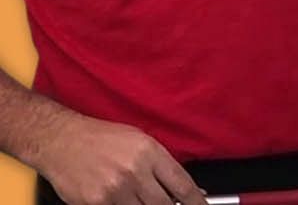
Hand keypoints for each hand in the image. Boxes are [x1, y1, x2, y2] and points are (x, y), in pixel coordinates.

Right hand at [35, 114, 205, 204]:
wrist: (61, 140)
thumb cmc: (101, 138)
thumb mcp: (139, 142)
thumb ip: (162, 166)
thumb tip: (184, 188)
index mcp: (150, 153)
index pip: (183, 185)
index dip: (196, 201)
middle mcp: (134, 172)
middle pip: (165, 204)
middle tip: (169, 203)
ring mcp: (115, 190)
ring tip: (138, 197)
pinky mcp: (96, 203)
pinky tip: (121, 200)